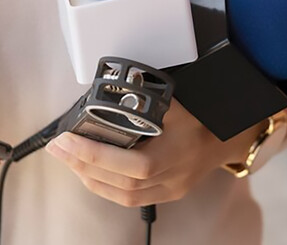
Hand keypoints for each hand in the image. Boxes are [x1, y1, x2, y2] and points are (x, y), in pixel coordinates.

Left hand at [45, 100, 265, 207]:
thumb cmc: (201, 114)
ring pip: (123, 195)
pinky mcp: (167, 193)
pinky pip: (130, 198)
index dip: (96, 155)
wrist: (228, 136)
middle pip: (122, 182)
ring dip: (89, 177)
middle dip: (83, 164)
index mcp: (178, 151)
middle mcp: (175, 175)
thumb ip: (146, 99)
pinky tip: (88, 172)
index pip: (133, 163)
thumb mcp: (175, 100)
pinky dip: (104, 186)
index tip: (66, 140)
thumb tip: (111, 86)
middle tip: (57, 147)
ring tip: (67, 158)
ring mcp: (171, 189)